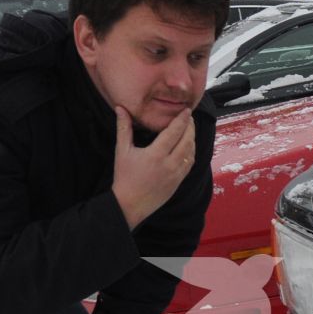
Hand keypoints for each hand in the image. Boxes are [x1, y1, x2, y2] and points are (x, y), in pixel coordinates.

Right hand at [111, 104, 196, 228]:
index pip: (174, 132)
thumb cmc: (124, 177)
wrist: (129, 204)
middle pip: (187, 140)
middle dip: (190, 127)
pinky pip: (190, 164)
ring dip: (192, 139)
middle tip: (189, 117)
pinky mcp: (178, 182)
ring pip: (191, 152)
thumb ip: (124, 128)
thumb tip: (120, 108)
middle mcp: (169, 164)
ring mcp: (176, 174)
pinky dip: (191, 152)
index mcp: (156, 154)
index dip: (182, 119)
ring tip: (190, 129)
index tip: (187, 110)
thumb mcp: (122, 151)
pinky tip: (188, 146)